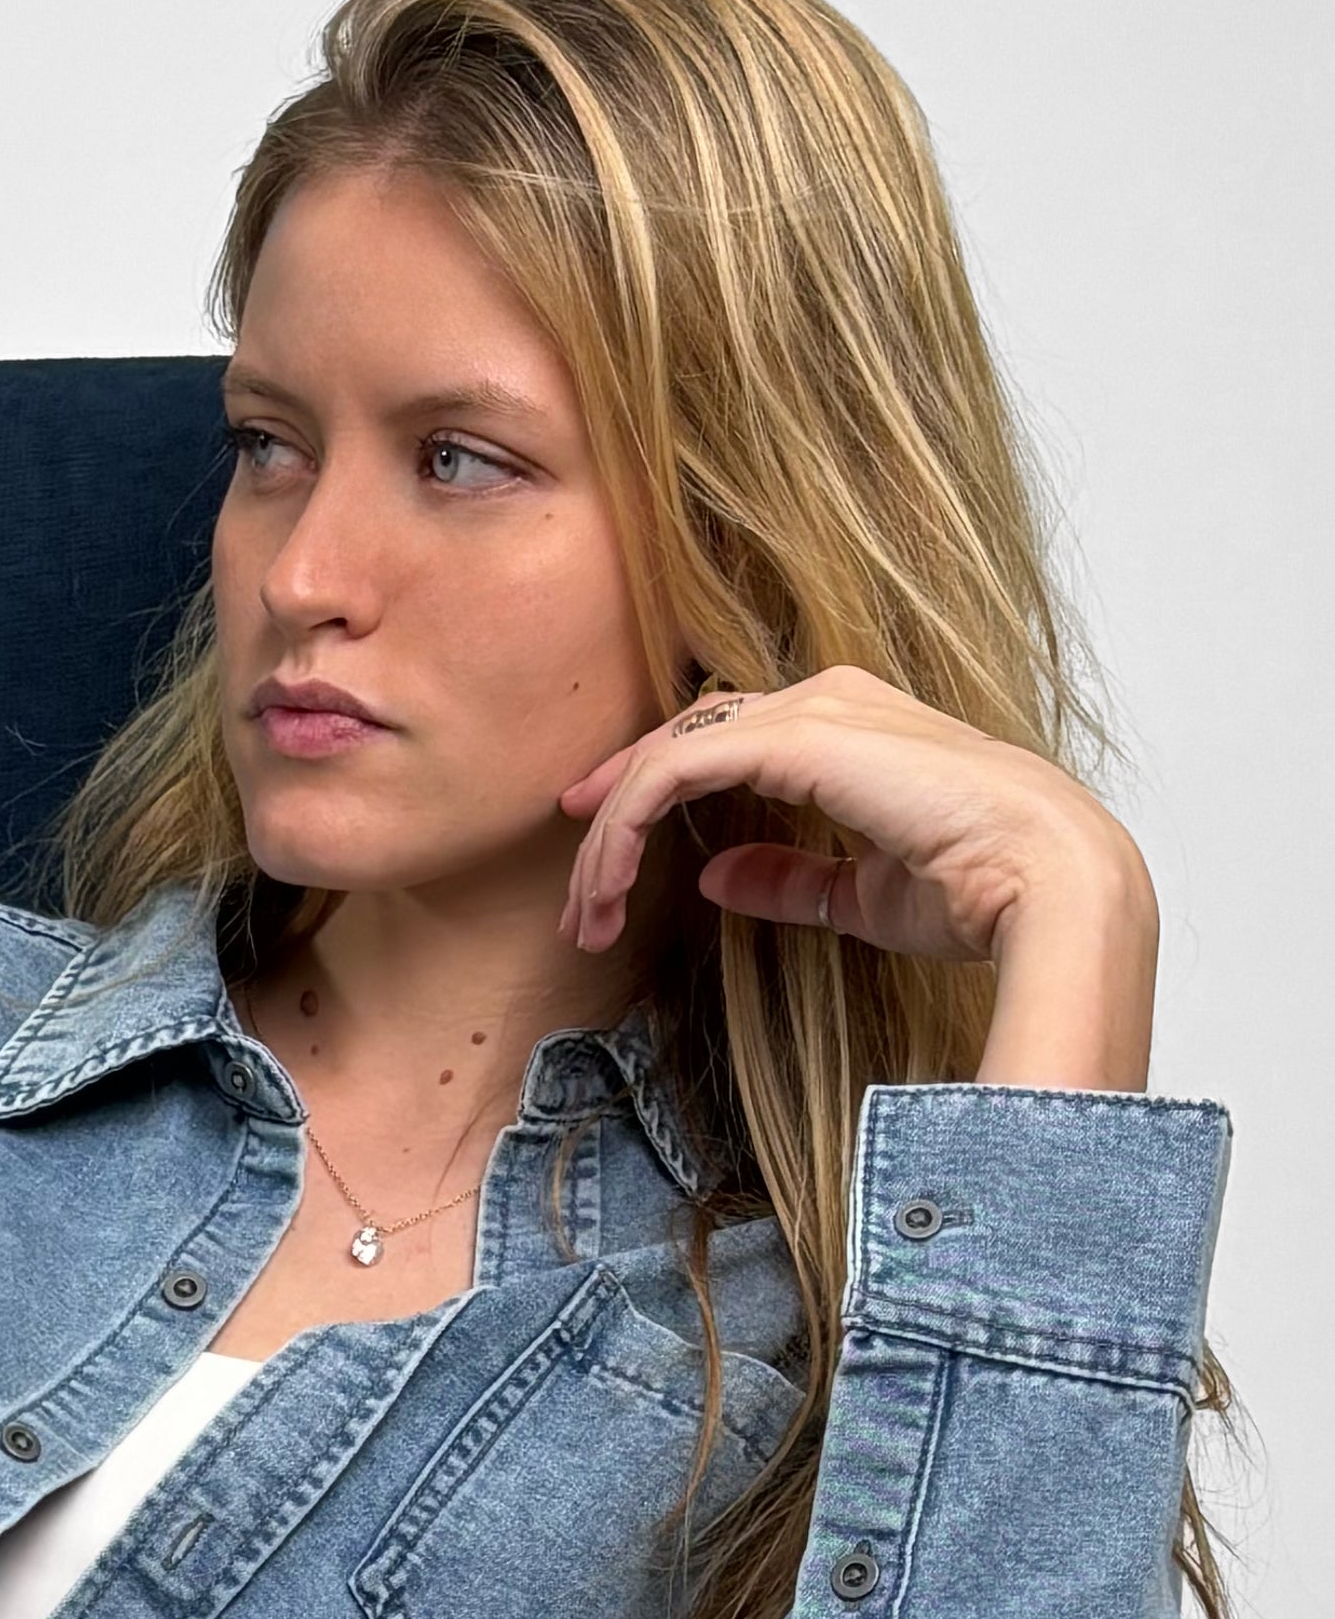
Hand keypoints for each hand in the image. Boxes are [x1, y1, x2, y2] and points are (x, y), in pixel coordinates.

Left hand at [557, 666, 1158, 1089]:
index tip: (600, 860)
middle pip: (682, 742)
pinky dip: (625, 828)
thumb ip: (788, 879)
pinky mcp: (792, 738)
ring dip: (611, 838)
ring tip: (585, 915)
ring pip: (667, 757)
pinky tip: (605, 885)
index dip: (649, 792)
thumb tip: (717, 879)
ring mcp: (811, 712)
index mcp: (848, 730)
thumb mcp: (859, 893)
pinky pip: (673, 773)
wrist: (1042, 879)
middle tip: (576, 897)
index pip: (722, 742)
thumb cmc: (980, 890)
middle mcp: (826, 703)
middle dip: (614, 815)